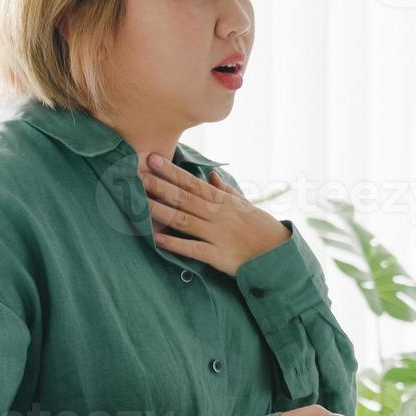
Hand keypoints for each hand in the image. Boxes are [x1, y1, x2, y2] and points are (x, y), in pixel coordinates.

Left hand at [141, 153, 290, 275]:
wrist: (278, 255)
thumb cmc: (262, 229)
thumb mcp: (246, 205)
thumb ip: (227, 191)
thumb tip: (212, 176)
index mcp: (224, 201)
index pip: (193, 183)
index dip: (172, 171)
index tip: (154, 159)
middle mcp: (218, 215)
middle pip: (184, 198)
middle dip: (159, 186)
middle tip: (136, 175)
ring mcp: (217, 235)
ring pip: (183, 220)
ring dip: (160, 211)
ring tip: (138, 203)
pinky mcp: (218, 256)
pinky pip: (193, 249)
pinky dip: (175, 244)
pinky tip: (156, 239)